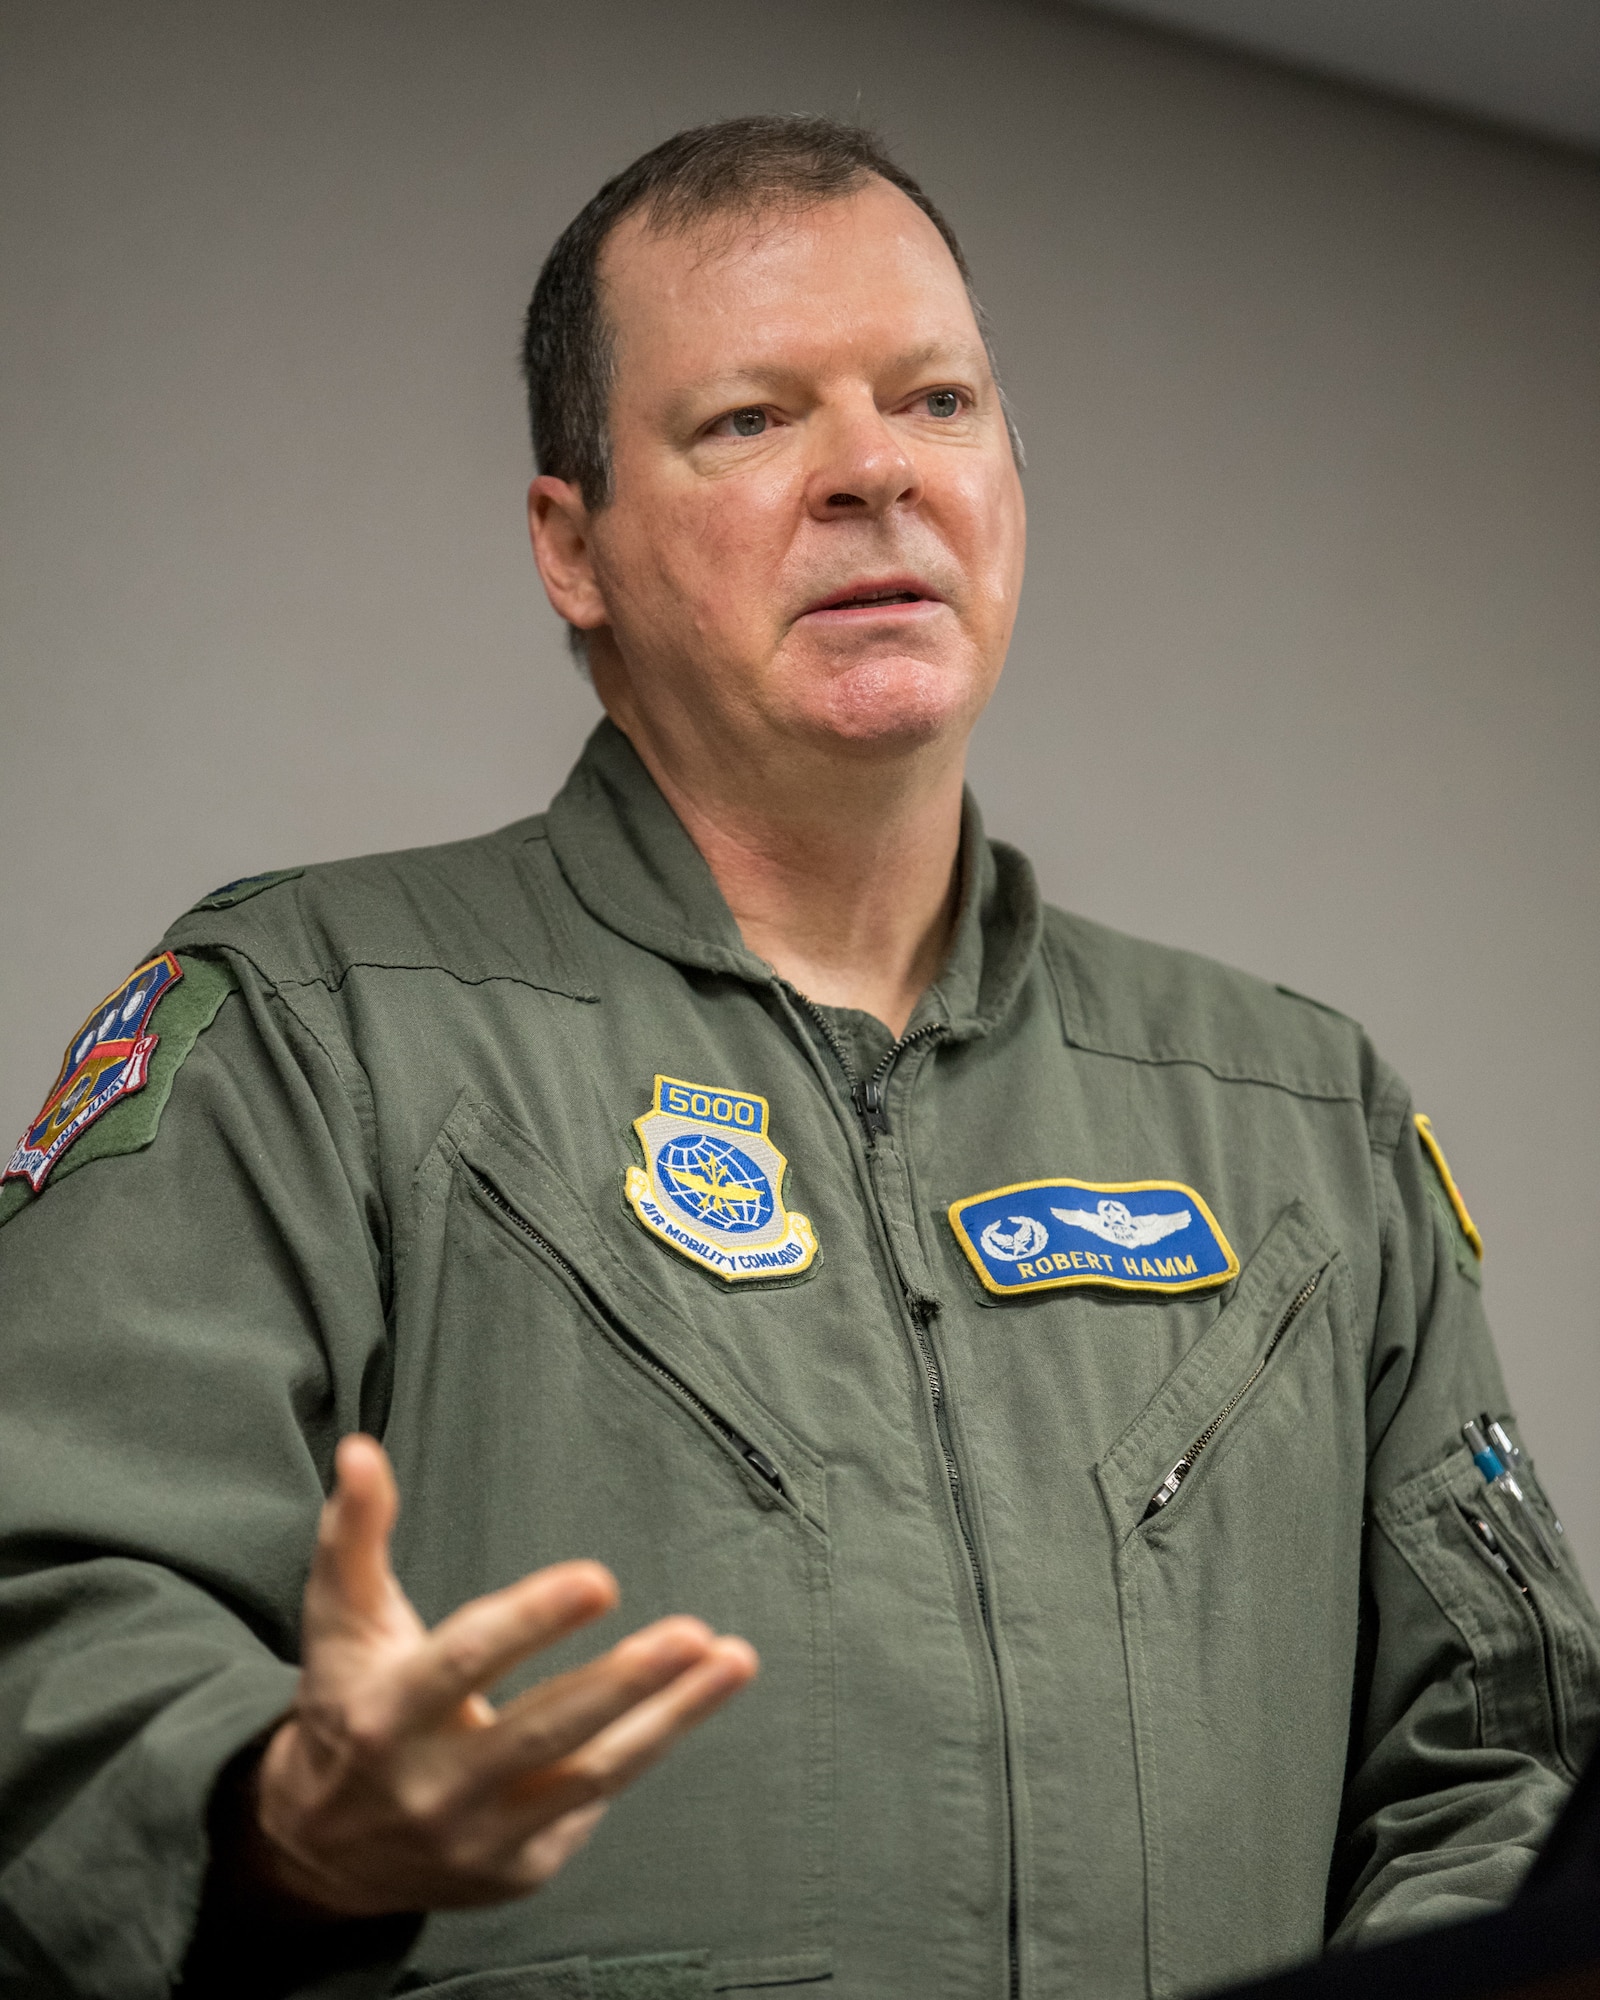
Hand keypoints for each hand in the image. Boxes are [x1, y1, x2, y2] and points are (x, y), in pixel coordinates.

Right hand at [248, 1434, 757, 1916]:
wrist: (322, 1850)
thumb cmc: (349, 1703)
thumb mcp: (340, 1621)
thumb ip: (353, 1532)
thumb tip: (362, 1450)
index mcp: (386, 1713)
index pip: (466, 1661)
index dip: (533, 1621)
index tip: (599, 1580)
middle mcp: (431, 1786)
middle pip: (542, 1730)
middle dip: (625, 1682)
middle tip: (692, 1634)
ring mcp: (478, 1838)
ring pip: (591, 1775)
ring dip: (671, 1717)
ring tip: (732, 1661)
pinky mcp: (517, 1869)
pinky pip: (591, 1805)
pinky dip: (644, 1750)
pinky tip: (687, 1703)